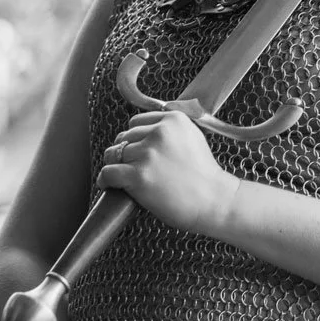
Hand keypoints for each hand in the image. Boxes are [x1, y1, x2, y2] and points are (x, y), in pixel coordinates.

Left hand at [97, 110, 238, 234]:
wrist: (214, 201)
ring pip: (114, 154)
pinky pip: (108, 172)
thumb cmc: (205, 176)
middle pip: (124, 137)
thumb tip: (142, 132)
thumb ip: (170, 130)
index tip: (139, 151)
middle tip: (136, 168)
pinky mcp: (138, 176)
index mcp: (173, 119)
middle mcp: (159, 132)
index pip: (136, 122)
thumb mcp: (193, 137)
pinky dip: (105, 180)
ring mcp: (148, 154)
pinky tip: (109, 185)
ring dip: (116, 166)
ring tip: (125, 178)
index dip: (135, 139)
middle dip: (126, 152)